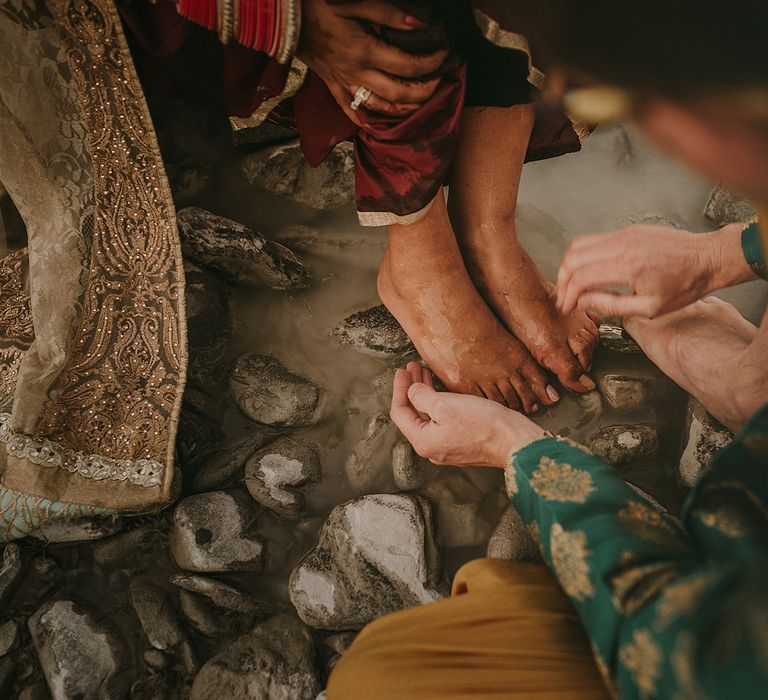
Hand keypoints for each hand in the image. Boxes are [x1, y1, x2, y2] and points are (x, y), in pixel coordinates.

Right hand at [298, 0, 446, 124]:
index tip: (447, 54)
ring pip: (381, 109)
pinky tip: (383, 124)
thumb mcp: (355, 0)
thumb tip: (422, 23)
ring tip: (424, 101)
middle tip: (443, 80)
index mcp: (364, 51)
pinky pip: (353, 113)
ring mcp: (343, 85)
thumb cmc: (318, 4)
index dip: (433, 62)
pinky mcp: (332, 88)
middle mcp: (356, 74)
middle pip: (400, 94)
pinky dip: (370, 122)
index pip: (409, 66)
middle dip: (427, 90)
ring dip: (406, 109)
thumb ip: (390, 13)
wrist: (283, 18)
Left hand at [390, 362, 546, 467]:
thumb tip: (412, 391)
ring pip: (429, 416)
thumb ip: (421, 396)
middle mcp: (432, 448)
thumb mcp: (444, 405)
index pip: (400, 412)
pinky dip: (439, 402)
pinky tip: (442, 389)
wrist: (514, 441)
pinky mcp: (463, 442)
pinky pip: (443, 420)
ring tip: (425, 373)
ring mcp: (448, 446)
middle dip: (412, 388)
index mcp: (423, 441)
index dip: (399, 388)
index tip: (402, 370)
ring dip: (425, 393)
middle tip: (412, 368)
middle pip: (414, 414)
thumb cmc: (481, 424)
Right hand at [555, 225, 719, 318]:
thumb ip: (611, 306)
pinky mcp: (628, 230)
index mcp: (627, 266)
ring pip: (579, 245)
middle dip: (563, 280)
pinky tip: (589, 271)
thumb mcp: (649, 308)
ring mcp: (624, 234)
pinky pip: (595, 239)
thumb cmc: (685, 285)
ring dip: (570, 265)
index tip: (566, 307)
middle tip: (564, 297)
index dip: (567, 295)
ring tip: (572, 284)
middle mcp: (621, 245)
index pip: (581, 277)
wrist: (708, 258)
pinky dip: (584, 255)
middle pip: (573, 258)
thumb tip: (583, 302)